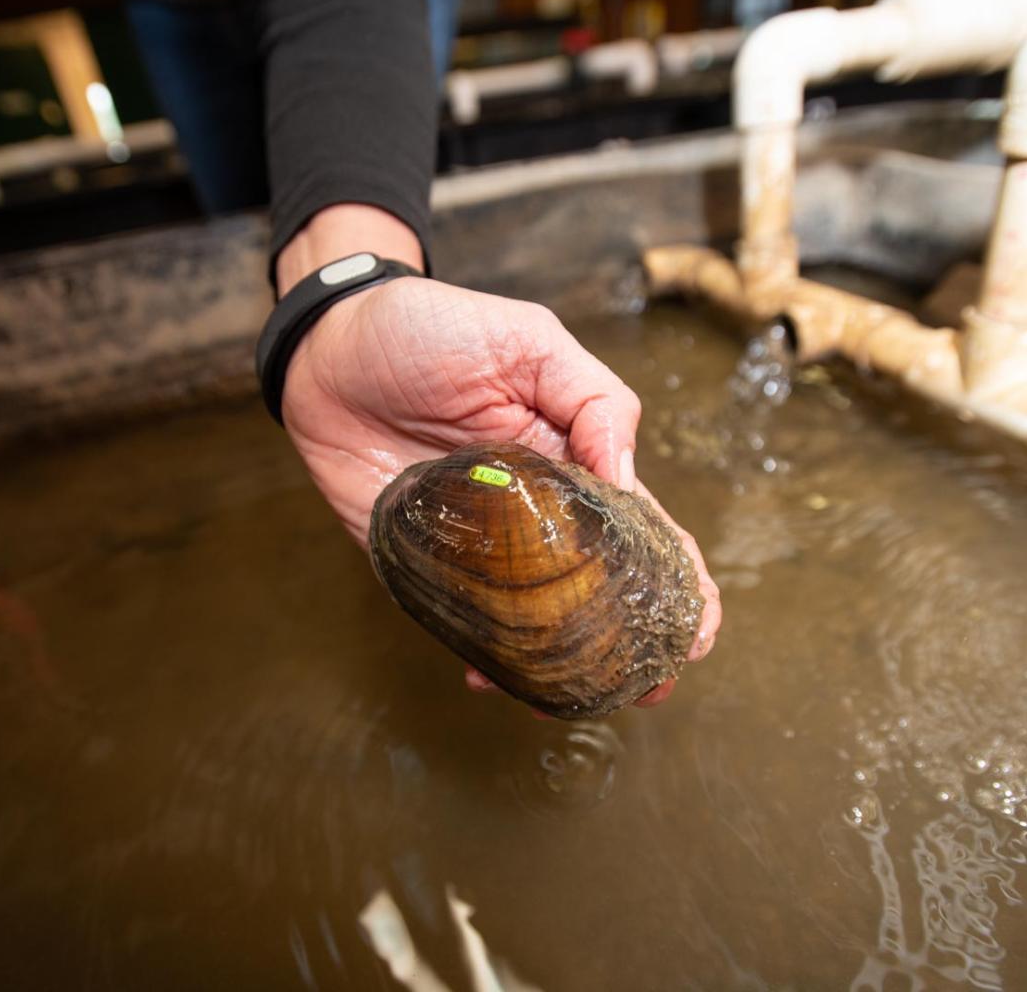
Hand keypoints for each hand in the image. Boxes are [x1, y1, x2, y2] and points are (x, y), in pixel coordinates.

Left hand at [274, 205, 720, 712]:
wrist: (330, 346)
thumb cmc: (430, 330)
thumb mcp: (529, 342)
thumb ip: (592, 400)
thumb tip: (628, 475)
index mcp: (571, 464)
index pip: (639, 528)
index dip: (675, 577)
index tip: (696, 624)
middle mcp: (532, 515)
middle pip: (594, 589)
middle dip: (631, 641)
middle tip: (652, 684)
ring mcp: (479, 546)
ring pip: (532, 619)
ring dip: (561, 663)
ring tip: (586, 696)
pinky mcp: (421, 562)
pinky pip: (459, 618)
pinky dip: (479, 654)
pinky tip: (492, 680)